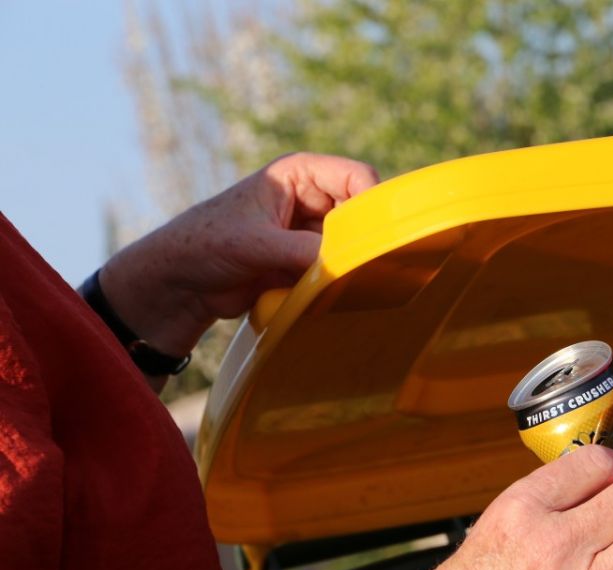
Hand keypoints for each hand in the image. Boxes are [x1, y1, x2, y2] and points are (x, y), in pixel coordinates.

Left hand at [99, 153, 378, 358]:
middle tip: (366, 267)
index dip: (372, 203)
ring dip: (349, 264)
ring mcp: (310, 232)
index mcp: (299, 174)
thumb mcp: (256, 243)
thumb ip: (302, 251)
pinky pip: (337, 271)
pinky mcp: (307, 262)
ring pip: (352, 246)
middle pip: (360, 214)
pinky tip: (333, 296)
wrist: (178, 285)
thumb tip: (347, 265)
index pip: (357, 177)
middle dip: (363, 239)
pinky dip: (338, 283)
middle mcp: (311, 199)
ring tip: (346, 284)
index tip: (378, 237)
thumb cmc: (204, 245)